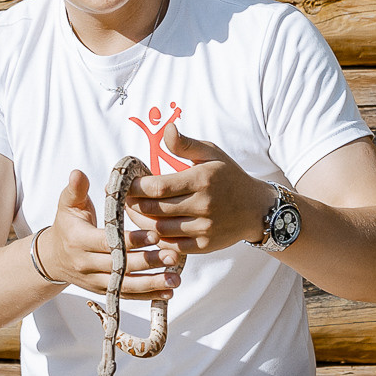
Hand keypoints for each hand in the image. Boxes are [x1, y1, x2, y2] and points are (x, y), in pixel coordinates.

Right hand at [37, 169, 180, 296]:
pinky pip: (126, 296)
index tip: (155, 235)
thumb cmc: (67, 225)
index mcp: (79, 240)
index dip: (131, 241)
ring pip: (125, 285)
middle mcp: (86, 264)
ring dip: (152, 284)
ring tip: (175, 279)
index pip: (107, 242)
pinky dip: (147, 296)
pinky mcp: (103, 291)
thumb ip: (76, 189)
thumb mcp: (67, 204)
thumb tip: (77, 173)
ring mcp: (94, 280)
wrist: (53, 257)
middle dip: (147, 262)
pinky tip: (167, 293)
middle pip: (119, 266)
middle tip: (172, 256)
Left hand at [129, 125, 272, 252]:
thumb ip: (186, 144)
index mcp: (202, 180)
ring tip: (131, 212)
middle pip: (154, 209)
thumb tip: (167, 129)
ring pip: (159, 230)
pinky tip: (149, 228)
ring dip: (140, 222)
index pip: (157, 186)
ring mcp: (205, 228)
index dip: (134, 187)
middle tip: (118, 198)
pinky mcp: (205, 246)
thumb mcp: (211, 153)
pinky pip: (171, 246)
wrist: (257, 209)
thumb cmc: (229, 177)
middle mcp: (203, 205)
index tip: (121, 183)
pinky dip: (156, 239)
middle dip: (131, 204)